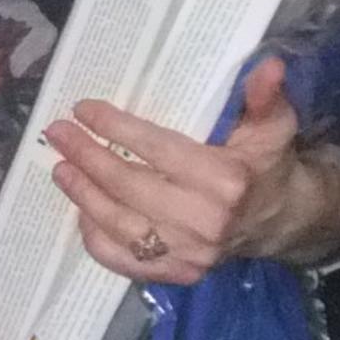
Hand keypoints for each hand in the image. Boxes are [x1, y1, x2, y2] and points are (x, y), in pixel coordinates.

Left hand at [49, 59, 339, 283]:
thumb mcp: (272, 125)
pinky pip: (125, 261)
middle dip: (87, 157)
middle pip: (129, 186)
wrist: (281, 220)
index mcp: (226, 180)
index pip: (157, 150)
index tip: (84, 109)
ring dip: (83, 195)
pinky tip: (81, 210)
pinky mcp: (179, 275)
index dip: (116, 129)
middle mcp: (206, 222)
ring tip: (60, 168)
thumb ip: (264, 96)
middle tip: (57, 133)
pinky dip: (96, 237)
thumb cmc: (266, 164)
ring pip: (120, 226)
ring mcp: (190, 254)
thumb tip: (269, 65)